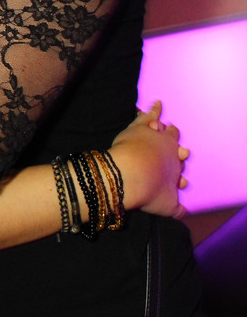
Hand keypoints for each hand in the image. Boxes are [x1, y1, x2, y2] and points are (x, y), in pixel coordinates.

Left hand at [111, 101, 187, 219]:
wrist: (133, 176)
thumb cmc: (149, 192)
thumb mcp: (166, 206)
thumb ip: (175, 208)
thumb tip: (183, 213)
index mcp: (175, 166)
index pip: (180, 160)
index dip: (178, 160)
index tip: (177, 162)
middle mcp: (169, 150)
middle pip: (174, 142)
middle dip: (173, 142)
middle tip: (170, 143)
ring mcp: (155, 137)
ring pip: (162, 129)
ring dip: (163, 127)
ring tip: (163, 124)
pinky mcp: (142, 126)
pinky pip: (150, 115)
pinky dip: (154, 109)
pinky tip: (157, 103)